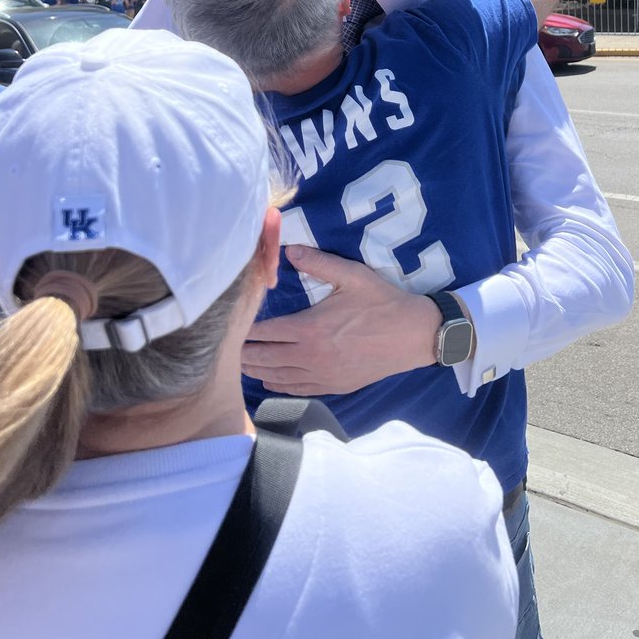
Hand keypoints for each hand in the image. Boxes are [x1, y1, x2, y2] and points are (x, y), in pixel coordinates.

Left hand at [242, 245, 441, 394]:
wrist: (414, 336)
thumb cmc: (383, 303)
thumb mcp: (352, 275)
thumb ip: (318, 262)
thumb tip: (287, 250)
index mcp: (310, 328)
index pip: (264, 332)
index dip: (244, 330)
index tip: (229, 326)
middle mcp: (310, 356)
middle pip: (264, 358)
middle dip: (242, 353)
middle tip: (224, 347)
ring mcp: (321, 375)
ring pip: (276, 377)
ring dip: (255, 370)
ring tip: (238, 363)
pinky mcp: (333, 386)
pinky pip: (296, 389)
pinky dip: (277, 384)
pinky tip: (268, 379)